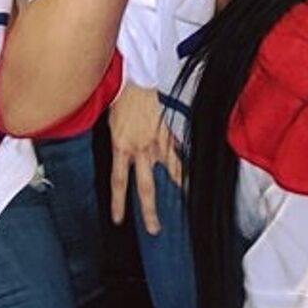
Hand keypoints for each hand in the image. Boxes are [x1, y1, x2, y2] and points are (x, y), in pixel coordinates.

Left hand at [106, 87, 174, 234]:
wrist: (142, 77)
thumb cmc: (124, 93)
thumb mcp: (112, 118)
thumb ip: (117, 137)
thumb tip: (121, 148)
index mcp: (121, 146)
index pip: (118, 182)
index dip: (118, 203)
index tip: (119, 219)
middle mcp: (141, 150)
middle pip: (145, 188)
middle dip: (149, 212)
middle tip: (154, 229)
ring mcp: (159, 143)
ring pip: (170, 174)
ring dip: (178, 191)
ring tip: (187, 206)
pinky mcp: (173, 133)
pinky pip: (182, 156)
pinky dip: (188, 169)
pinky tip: (195, 181)